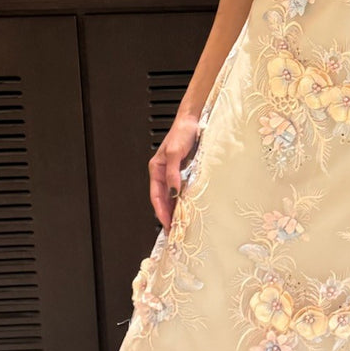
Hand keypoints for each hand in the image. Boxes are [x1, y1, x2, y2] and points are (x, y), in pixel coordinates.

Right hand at [149, 114, 200, 229]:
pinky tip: (188, 208)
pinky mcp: (184, 172)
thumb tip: (173, 190)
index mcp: (156, 169)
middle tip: (174, 230)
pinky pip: (181, 190)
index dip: (161, 211)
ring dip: (175, 209)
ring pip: (172, 196)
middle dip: (167, 215)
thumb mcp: (175, 152)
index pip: (156, 196)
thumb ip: (173, 171)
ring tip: (180, 224)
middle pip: (163, 199)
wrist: (193, 120)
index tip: (167, 224)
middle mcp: (164, 173)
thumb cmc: (182, 132)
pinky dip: (183, 200)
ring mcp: (174, 173)